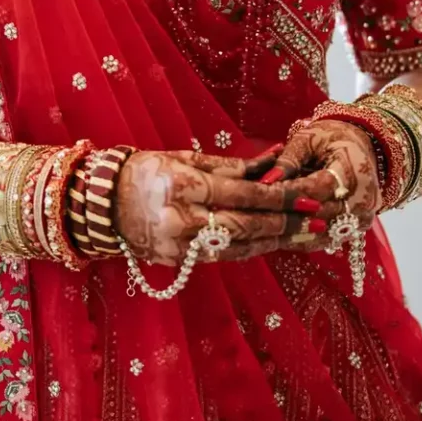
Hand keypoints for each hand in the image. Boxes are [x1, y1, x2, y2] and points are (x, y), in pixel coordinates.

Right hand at [113, 150, 328, 266]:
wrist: (104, 204)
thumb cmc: (147, 171)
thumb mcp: (186, 158)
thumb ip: (230, 166)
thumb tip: (273, 162)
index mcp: (184, 186)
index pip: (242, 195)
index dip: (278, 199)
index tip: (306, 199)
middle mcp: (182, 219)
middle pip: (246, 226)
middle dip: (285, 225)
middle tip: (317, 222)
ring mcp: (179, 245)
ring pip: (239, 247)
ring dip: (275, 241)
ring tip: (305, 236)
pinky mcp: (178, 262)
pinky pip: (223, 257)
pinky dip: (250, 249)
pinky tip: (271, 242)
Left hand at [246, 120, 382, 233]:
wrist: (359, 147)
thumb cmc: (330, 138)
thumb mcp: (308, 139)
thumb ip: (288, 160)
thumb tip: (266, 180)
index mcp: (353, 170)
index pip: (317, 188)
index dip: (289, 192)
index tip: (262, 192)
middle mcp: (363, 198)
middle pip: (321, 214)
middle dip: (288, 213)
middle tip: (257, 213)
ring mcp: (362, 217)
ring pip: (323, 233)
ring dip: (294, 232)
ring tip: (265, 227)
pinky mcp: (357, 227)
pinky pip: (328, 239)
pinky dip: (305, 238)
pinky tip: (282, 235)